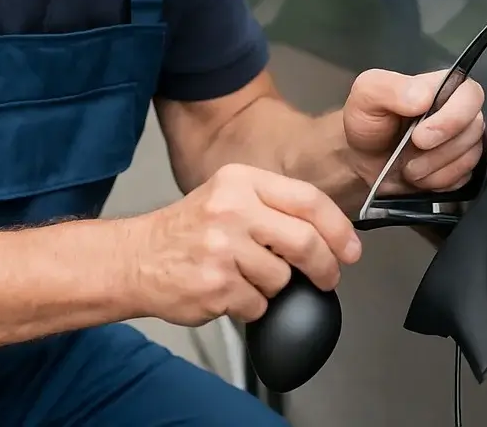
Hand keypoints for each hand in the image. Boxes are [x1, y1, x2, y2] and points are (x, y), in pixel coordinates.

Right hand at [130, 163, 361, 326]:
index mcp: (241, 181)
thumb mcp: (228, 196)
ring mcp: (223, 248)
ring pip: (282, 279)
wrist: (135, 258)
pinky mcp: (216, 286)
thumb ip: (273, 206)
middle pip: (305, 241)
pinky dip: (251, 305)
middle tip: (328, 276)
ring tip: (246, 276)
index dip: (338, 227)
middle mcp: (233, 209)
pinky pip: (258, 305)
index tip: (351, 248)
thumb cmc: (187, 229)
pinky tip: (228, 291)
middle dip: (324, 265)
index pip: (308, 199)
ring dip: (274, 287)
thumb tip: (327, 232)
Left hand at [343, 68, 484, 197]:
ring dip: (436, 167)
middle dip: (441, 148)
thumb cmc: (366, 122)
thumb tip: (424, 98)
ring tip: (409, 166)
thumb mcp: (366, 95)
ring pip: (471, 155)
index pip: (471, 94)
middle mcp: (457, 110)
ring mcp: (461, 140)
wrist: (360, 160)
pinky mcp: (460, 167)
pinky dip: (439, 181)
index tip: (420, 136)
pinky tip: (420, 177)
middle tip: (411, 153)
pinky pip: (465, 177)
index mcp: (441, 86)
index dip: (453, 117)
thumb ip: (390, 87)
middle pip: (475, 128)